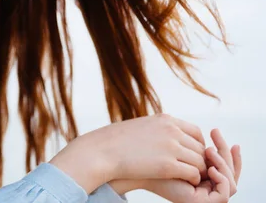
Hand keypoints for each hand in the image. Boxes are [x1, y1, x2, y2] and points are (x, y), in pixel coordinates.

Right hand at [111, 129, 241, 201]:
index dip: (197, 146)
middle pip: (200, 147)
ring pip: (199, 161)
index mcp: (165, 119)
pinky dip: (192, 178)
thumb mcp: (141, 127)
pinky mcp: (168, 165)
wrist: (102, 151)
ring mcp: (170, 146)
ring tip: (188, 177)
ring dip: (197, 171)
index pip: (196, 132)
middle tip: (192, 170)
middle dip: (199, 160)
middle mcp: (171, 130)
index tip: (190, 156)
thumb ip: (157, 130)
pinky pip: (193, 173)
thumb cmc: (118, 142)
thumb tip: (167, 139)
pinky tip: (184, 181)